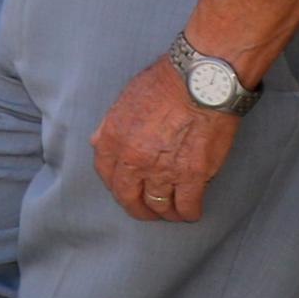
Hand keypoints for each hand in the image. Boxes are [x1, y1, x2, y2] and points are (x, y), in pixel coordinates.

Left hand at [91, 58, 242, 223]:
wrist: (200, 83)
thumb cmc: (163, 84)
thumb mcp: (124, 101)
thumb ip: (110, 126)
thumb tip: (98, 143)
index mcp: (113, 140)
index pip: (107, 175)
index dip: (117, 187)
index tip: (126, 190)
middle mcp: (134, 160)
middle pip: (129, 198)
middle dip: (138, 208)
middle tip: (147, 211)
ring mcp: (163, 171)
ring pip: (159, 206)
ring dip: (165, 213)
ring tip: (171, 211)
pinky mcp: (193, 176)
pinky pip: (187, 207)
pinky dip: (188, 213)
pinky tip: (190, 211)